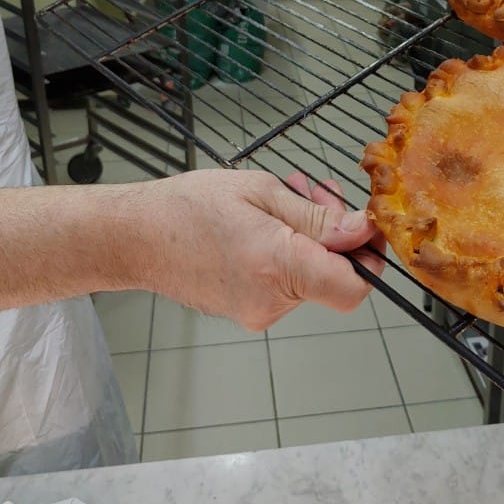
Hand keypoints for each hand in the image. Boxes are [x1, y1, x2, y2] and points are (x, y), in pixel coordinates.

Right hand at [132, 169, 385, 330]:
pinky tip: (266, 224)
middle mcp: (271, 300)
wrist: (135, 237)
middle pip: (333, 277)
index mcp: (277, 265)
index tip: (362, 226)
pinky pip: (287, 284)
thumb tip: (361, 230)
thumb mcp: (260, 191)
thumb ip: (316, 216)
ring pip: (311, 276)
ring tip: (282, 199)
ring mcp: (258, 312)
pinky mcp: (248, 312)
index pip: (352, 286)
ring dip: (309, 237)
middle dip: (334, 233)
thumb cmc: (187, 206)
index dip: (368, 258)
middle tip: (314, 192)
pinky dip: (288, 254)